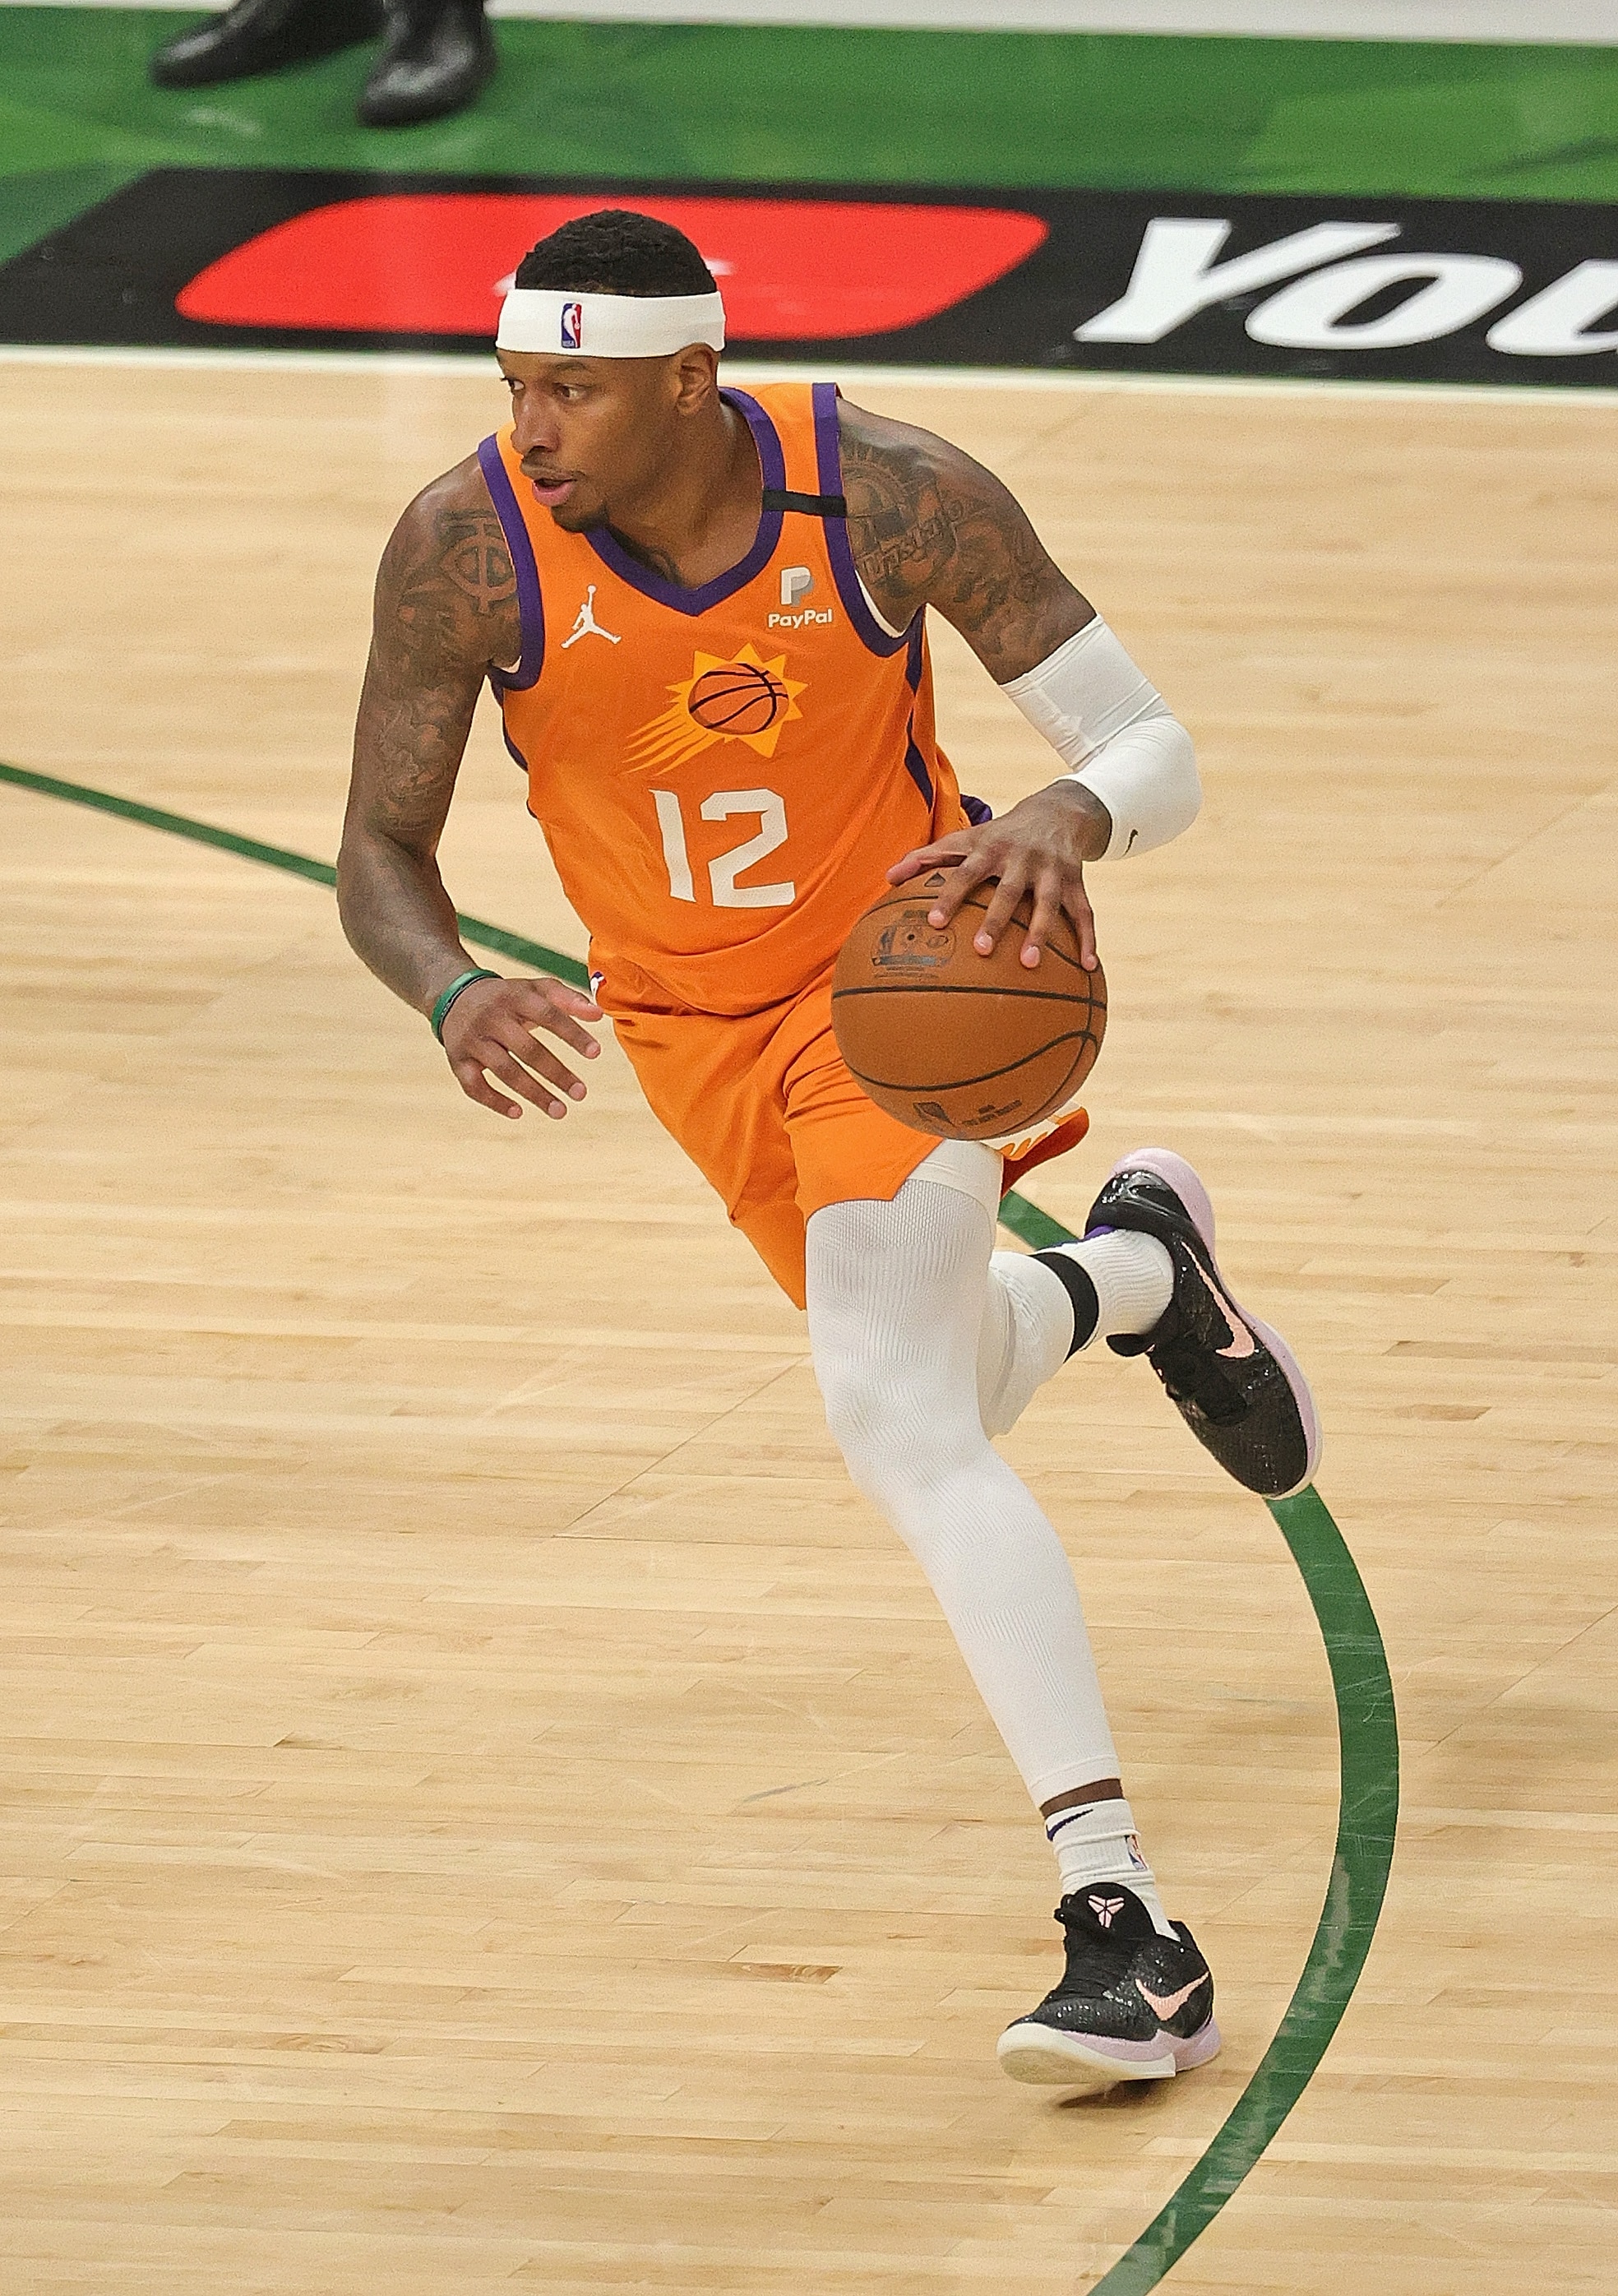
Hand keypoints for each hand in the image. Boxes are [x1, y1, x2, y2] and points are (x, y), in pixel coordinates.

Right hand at [439, 974, 602, 1119]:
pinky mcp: (457, 1059)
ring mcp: (473, 1040)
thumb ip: (568, 999)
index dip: (572, 1034)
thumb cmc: (509, 997)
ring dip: (534, 1093)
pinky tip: (518, 1112)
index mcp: (515, 996)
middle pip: (527, 1048)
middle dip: (556, 1073)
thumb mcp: (535, 989)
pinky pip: (474, 1085)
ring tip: (560, 1111)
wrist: (455, 996)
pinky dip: (494, 1101)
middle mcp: (492, 1017)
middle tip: (581, 1093)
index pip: (548, 1015)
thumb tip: (599, 1014)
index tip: (596, 1053)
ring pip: (504, 1070)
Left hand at [887, 780, 1110, 968]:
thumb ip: (928, 857)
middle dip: (996, 919)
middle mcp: (1023, 858)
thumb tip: (888, 877)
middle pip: (1009, 891)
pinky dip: (1089, 939)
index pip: (967, 872)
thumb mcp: (967, 838)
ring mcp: (1053, 870)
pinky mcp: (1077, 881)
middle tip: (981, 949)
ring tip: (1030, 965)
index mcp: (991, 848)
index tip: (935, 922)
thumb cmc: (999, 835)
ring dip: (1041, 934)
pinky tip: (1088, 967)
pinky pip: (1085, 913)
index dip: (951, 895)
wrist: (1058, 812)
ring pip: (1049, 904)